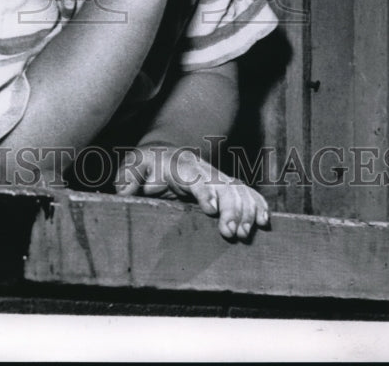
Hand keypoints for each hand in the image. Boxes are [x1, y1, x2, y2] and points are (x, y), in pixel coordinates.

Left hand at [115, 144, 269, 240]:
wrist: (164, 154)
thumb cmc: (147, 165)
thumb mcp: (133, 167)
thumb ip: (129, 176)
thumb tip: (124, 190)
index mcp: (181, 166)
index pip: (195, 178)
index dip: (205, 192)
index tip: (211, 210)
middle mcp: (203, 169)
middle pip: (223, 185)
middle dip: (230, 208)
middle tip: (231, 233)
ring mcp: (217, 177)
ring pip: (238, 189)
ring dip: (245, 211)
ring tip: (245, 234)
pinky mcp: (226, 186)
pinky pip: (247, 192)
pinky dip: (257, 204)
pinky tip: (264, 221)